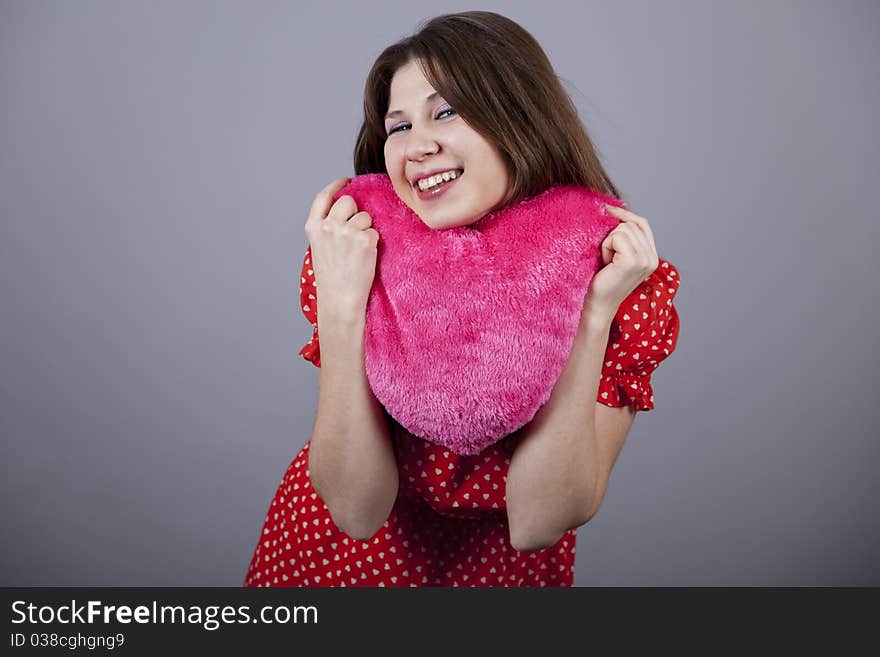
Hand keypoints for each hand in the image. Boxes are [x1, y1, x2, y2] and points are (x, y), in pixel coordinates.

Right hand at [303, 178, 379, 321]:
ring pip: (364, 217)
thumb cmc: (332, 277)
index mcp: (313, 227)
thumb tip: (346, 208)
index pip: (324, 197)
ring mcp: (346, 232)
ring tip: (357, 251)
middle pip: (348, 201)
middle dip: (355, 211)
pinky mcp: (364, 240)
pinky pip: (374, 232)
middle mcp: (328, 226)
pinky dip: (373, 243)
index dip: (336, 186)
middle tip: (355, 230)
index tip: (346, 182)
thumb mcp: (320, 247)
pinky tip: (365, 257)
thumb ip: (328, 226)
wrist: (340, 299)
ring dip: (365, 229)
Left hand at [583, 204, 659, 321]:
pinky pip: (616, 236)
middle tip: (607, 258)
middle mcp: (653, 258)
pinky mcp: (633, 260)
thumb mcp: (617, 256)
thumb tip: (612, 210)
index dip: (625, 215)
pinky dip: (605, 247)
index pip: (642, 223)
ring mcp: (645, 259)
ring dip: (608, 242)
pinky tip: (605, 263)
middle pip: (631, 223)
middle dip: (613, 236)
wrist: (597, 305)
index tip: (607, 209)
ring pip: (623, 228)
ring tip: (607, 262)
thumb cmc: (602, 281)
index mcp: (652, 256)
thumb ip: (624, 238)